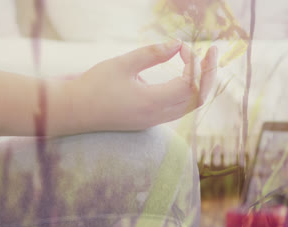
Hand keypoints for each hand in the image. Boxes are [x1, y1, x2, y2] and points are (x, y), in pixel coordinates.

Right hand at [66, 40, 216, 133]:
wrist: (75, 112)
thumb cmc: (95, 86)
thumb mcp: (122, 64)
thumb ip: (151, 54)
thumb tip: (178, 44)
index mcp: (151, 103)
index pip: (188, 85)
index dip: (193, 64)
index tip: (184, 46)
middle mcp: (158, 116)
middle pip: (198, 98)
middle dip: (210, 74)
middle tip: (213, 51)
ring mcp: (156, 121)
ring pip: (191, 105)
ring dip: (201, 83)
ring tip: (204, 61)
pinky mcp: (152, 120)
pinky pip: (181, 107)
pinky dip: (190, 90)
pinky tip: (187, 74)